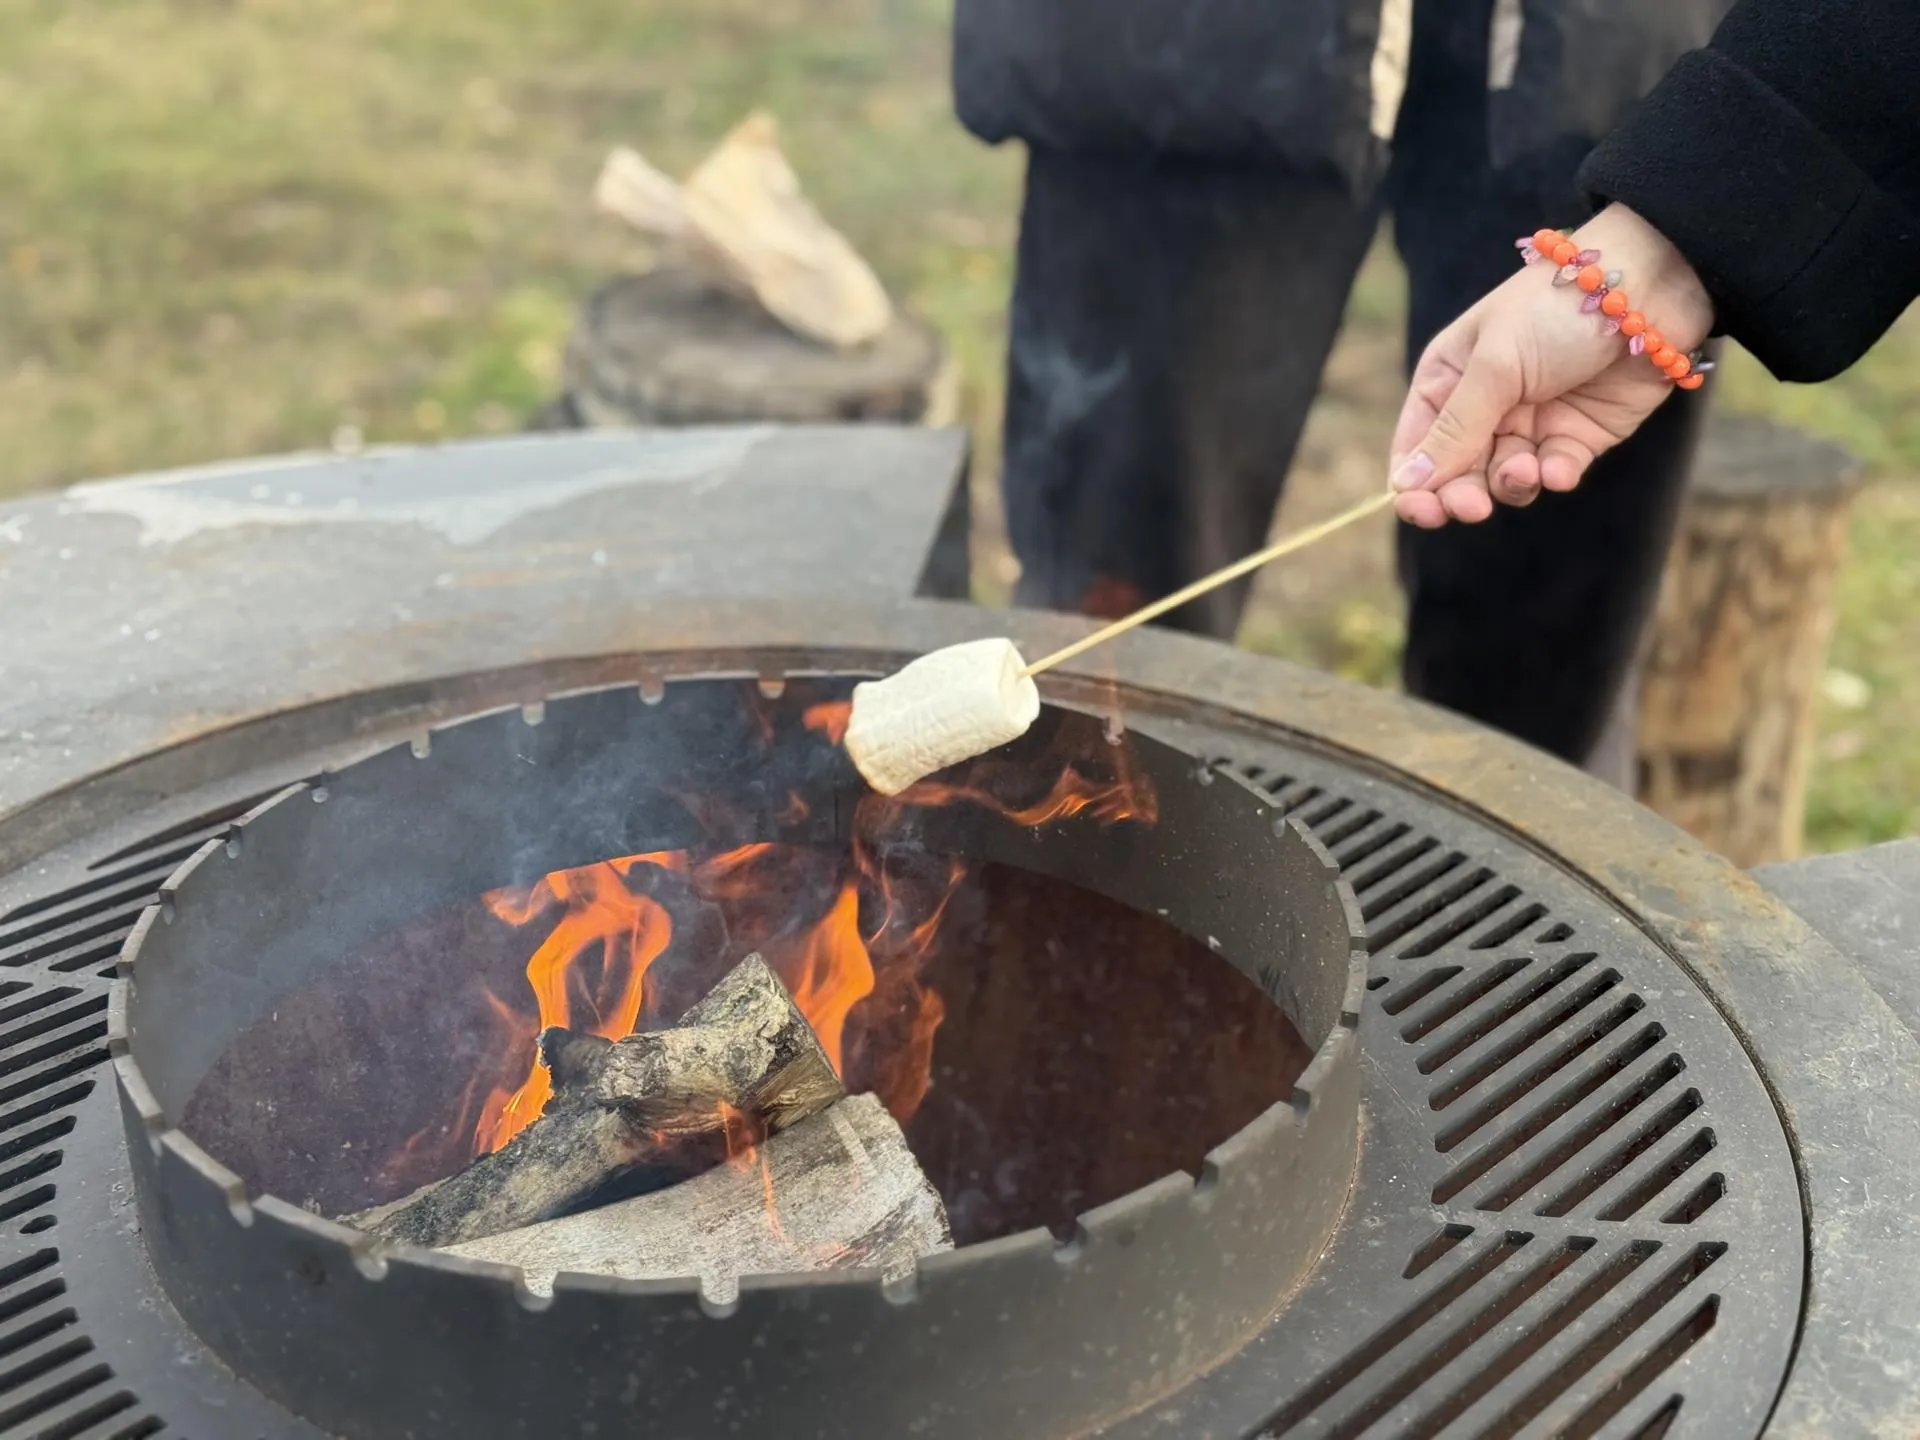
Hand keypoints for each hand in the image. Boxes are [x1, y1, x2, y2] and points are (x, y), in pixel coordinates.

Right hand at [1389, 205, 1713, 527]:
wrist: (1649, 286)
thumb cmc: (1557, 307)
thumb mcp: (1495, 365)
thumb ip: (1454, 429)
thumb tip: (1404, 483)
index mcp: (1449, 377)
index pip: (1417, 444)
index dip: (1413, 483)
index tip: (1422, 511)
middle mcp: (1485, 404)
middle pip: (1457, 471)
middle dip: (1461, 493)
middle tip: (1473, 508)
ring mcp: (1532, 422)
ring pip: (1504, 479)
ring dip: (1511, 483)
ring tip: (1527, 469)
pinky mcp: (1578, 436)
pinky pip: (1554, 472)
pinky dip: (1554, 476)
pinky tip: (1559, 468)